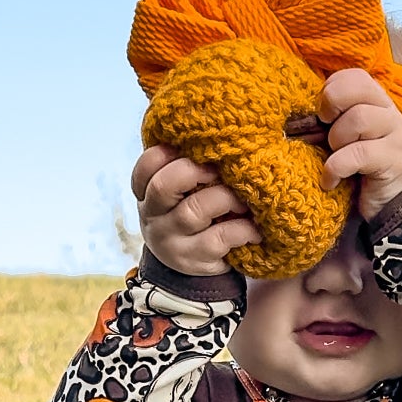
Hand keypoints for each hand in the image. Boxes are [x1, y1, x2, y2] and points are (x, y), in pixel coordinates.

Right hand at [132, 142, 259, 277]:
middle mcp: (152, 216)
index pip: (146, 167)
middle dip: (195, 171)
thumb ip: (188, 169)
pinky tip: (255, 229)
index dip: (167, 152)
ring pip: (194, 211)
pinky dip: (242, 230)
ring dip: (226, 199)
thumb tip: (224, 134)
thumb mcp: (181, 193)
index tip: (194, 148)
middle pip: (163, 186)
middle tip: (220, 170)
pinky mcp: (193, 260)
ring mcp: (170, 241)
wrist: (188, 268)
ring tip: (246, 200)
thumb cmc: (191, 215)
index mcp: (146, 193)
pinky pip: (219, 239)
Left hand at [319, 69, 401, 220]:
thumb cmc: (362, 170)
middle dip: (331, 106)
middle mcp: (389, 112)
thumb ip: (333, 121)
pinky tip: (330, 181)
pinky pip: (357, 154)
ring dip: (336, 139)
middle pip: (357, 88)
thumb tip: (298, 117)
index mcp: (377, 102)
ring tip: (333, 157)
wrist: (394, 206)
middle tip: (324, 128)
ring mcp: (395, 135)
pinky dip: (336, 167)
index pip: (355, 76)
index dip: (332, 88)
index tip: (323, 113)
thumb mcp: (347, 139)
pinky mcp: (394, 160)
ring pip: (358, 118)